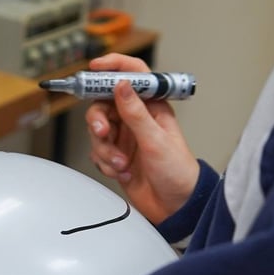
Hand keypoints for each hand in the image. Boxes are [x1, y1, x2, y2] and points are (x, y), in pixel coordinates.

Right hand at [85, 53, 199, 223]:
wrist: (176, 207)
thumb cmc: (178, 172)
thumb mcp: (156, 140)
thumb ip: (135, 112)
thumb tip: (121, 85)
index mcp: (152, 107)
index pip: (133, 75)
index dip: (114, 67)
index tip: (96, 68)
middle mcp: (137, 118)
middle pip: (104, 105)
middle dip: (99, 120)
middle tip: (103, 132)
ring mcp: (125, 137)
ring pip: (97, 131)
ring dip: (105, 150)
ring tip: (121, 164)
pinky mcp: (116, 156)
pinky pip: (98, 152)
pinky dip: (106, 163)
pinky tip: (122, 172)